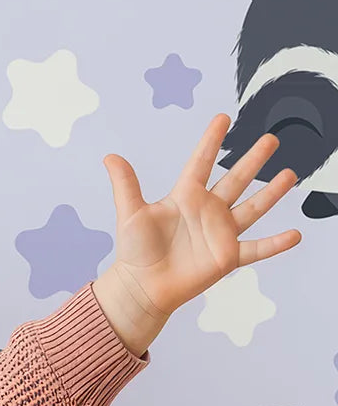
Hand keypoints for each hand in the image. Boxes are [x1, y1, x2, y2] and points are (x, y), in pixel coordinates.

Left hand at [95, 113, 302, 354]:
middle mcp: (207, 211)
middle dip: (253, 159)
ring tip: (290, 174)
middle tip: (271, 139)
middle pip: (236, 179)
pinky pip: (257, 249)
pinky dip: (276, 244)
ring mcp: (220, 233)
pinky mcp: (226, 257)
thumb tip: (110, 157)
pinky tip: (296, 234)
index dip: (212, 140)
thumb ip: (125, 185)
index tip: (223, 118)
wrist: (140, 288)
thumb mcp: (130, 214)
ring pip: (252, 208)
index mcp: (185, 196)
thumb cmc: (134, 251)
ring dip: (272, 192)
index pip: (202, 162)